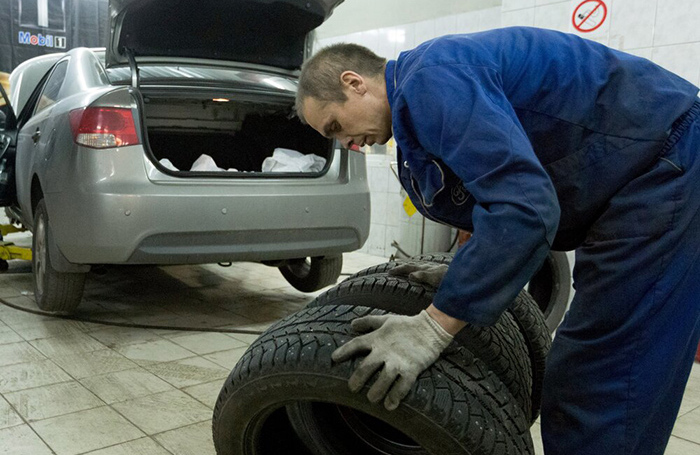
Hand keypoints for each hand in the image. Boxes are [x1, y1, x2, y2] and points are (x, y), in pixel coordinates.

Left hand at [332, 310, 452, 410]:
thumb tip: (351, 324)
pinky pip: (401, 387)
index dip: (344, 351)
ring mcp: (398, 362)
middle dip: (357, 380)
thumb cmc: (407, 325)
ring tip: (371, 398)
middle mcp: (385, 351)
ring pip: (382, 381)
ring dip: (375, 392)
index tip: (334, 358)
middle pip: (365, 368)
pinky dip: (395, 397)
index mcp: (377, 338)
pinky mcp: (411, 370)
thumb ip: (368, 322)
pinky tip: (389, 405)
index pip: (356, 344)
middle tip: (352, 388)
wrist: (432, 328)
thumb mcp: (385, 320)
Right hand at [388, 261, 448, 287]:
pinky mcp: (438, 272)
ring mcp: (434, 269)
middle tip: (391, 270)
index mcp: (426, 268)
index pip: (408, 267)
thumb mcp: (436, 278)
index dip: (398, 270)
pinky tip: (420, 274)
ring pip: (418, 266)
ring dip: (409, 267)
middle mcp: (429, 267)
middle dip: (401, 267)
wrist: (465, 276)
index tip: (389, 273)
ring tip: (403, 268)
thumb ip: (423, 276)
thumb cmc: (450, 279)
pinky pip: (424, 270)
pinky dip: (418, 270)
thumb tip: (410, 275)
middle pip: (412, 265)